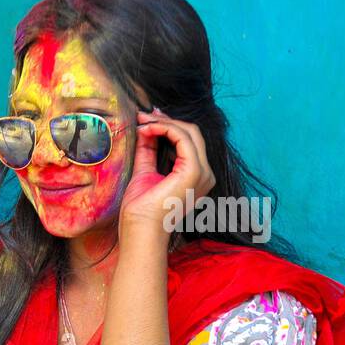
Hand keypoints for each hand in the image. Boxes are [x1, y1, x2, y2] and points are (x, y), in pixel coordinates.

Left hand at [118, 109, 215, 242]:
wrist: (140, 229)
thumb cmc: (141, 209)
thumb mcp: (145, 171)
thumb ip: (149, 150)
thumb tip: (146, 129)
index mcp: (196, 175)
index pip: (188, 141)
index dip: (168, 125)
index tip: (146, 119)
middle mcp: (205, 174)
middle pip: (192, 133)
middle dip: (166, 120)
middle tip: (143, 115)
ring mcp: (202, 173)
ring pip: (189, 132)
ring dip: (164, 123)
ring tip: (142, 122)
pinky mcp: (194, 171)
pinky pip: (183, 139)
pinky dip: (165, 129)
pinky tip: (147, 129)